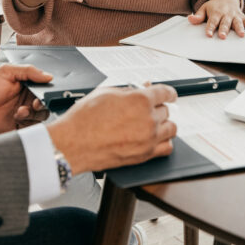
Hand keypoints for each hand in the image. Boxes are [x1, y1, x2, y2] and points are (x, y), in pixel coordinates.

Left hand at [0, 64, 51, 137]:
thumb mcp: (6, 72)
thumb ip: (28, 71)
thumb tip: (48, 76)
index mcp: (27, 83)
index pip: (44, 85)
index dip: (47, 89)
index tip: (45, 92)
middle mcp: (28, 98)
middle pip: (46, 101)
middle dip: (43, 103)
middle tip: (34, 104)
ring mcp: (26, 112)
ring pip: (42, 114)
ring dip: (33, 114)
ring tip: (19, 112)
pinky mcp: (22, 125)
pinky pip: (34, 126)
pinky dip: (28, 122)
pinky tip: (16, 118)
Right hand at [45, 84, 177, 174]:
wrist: (73, 144)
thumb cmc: (84, 119)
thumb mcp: (106, 93)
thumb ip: (128, 91)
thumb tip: (140, 89)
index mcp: (140, 100)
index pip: (165, 93)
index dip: (169, 92)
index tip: (170, 94)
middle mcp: (148, 119)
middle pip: (166, 110)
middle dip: (157, 107)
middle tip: (147, 108)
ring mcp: (148, 139)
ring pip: (171, 128)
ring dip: (164, 124)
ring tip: (153, 123)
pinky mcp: (145, 155)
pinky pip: (167, 148)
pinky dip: (164, 142)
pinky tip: (156, 138)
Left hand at [188, 0, 244, 38]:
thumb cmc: (213, 6)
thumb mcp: (204, 8)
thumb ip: (198, 16)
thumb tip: (190, 19)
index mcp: (215, 13)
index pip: (212, 22)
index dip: (209, 28)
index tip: (208, 35)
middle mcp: (226, 14)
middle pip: (225, 23)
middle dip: (224, 29)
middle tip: (223, 36)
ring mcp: (235, 16)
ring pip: (238, 23)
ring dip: (240, 29)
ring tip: (242, 35)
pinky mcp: (242, 17)